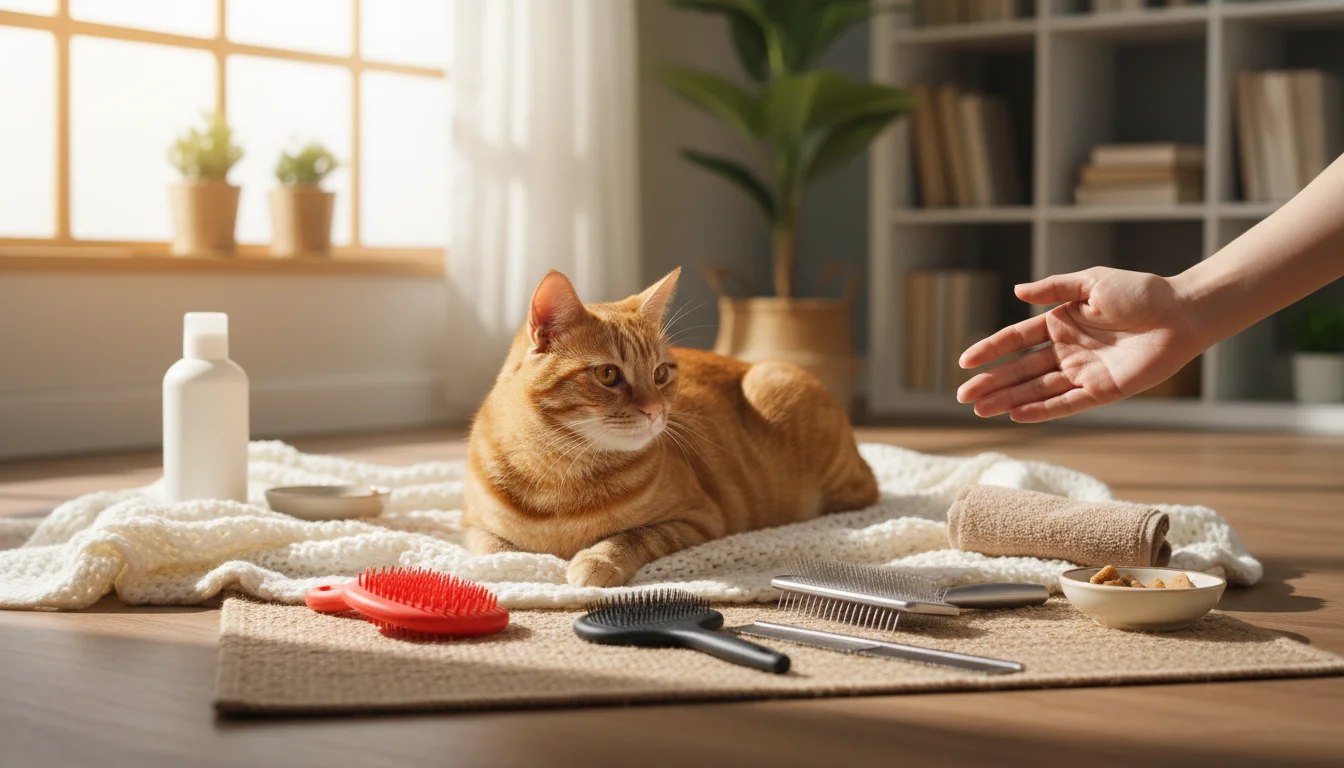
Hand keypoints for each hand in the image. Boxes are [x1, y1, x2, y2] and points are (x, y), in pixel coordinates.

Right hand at [956, 267, 1205, 421]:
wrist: (1181, 312)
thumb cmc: (1141, 292)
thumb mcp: (1092, 281)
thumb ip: (1054, 288)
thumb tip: (1016, 292)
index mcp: (1060, 323)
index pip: (1016, 340)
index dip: (990, 350)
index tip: (965, 362)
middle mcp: (1067, 351)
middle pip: (1020, 370)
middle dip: (991, 383)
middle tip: (963, 396)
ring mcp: (1082, 373)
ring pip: (1036, 390)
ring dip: (1008, 400)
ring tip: (980, 410)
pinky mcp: (1102, 391)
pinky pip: (1067, 404)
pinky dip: (1042, 411)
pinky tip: (1017, 415)